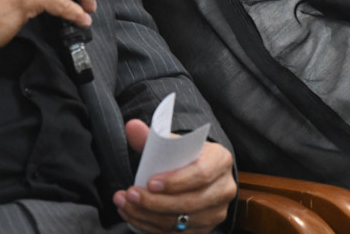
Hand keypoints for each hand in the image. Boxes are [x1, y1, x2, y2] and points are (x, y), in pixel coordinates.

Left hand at [113, 121, 235, 233]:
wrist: (201, 173)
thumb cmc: (187, 156)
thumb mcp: (175, 142)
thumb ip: (153, 136)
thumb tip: (131, 126)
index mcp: (221, 160)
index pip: (201, 174)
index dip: (175, 181)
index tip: (149, 182)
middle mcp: (224, 189)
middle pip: (190, 203)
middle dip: (154, 202)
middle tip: (129, 194)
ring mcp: (216, 212)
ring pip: (180, 222)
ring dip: (147, 216)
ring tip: (125, 204)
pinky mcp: (205, 229)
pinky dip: (151, 227)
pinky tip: (134, 215)